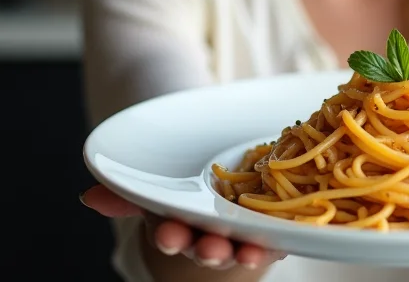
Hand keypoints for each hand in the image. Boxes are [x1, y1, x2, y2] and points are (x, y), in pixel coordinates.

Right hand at [80, 184, 282, 269]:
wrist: (228, 193)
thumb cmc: (187, 196)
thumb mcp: (159, 190)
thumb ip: (129, 192)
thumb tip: (88, 195)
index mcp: (183, 228)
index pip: (173, 236)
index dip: (170, 236)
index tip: (167, 231)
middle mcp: (213, 238)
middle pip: (209, 248)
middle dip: (209, 250)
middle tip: (212, 248)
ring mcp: (244, 237)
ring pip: (244, 248)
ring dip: (246, 253)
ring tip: (250, 254)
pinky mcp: (274, 232)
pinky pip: (279, 239)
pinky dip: (281, 241)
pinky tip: (286, 240)